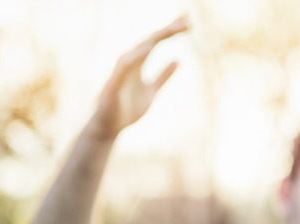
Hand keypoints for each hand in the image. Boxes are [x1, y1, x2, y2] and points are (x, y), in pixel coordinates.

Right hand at [91, 16, 188, 139]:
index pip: (156, 42)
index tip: (189, 22)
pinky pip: (124, 65)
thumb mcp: (152, 92)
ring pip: (138, 49)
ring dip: (155, 38)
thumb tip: (178, 60)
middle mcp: (129, 63)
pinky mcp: (114, 82)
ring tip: (172, 29)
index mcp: (138, 64)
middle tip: (187, 19)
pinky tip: (149, 48)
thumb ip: (163, 76)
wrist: (109, 128)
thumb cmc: (127, 109)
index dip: (171, 31)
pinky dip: (136, 55)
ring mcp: (121, 72)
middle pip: (150, 40)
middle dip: (168, 29)